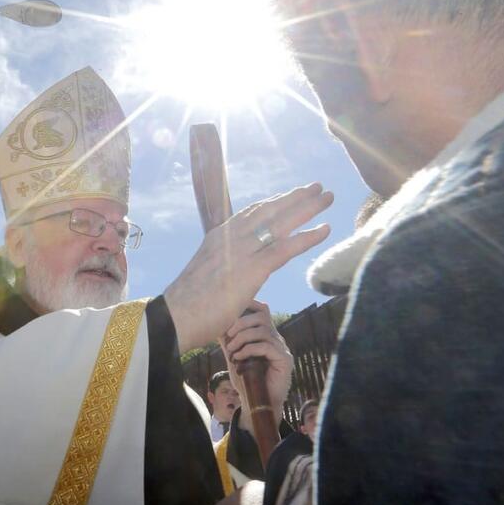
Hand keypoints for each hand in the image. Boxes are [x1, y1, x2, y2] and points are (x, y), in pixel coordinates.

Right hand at [164, 182, 334, 351]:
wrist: (175, 317)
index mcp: (218, 237)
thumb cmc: (188, 305)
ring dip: (308, 208)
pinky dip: (308, 237)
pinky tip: (326, 229)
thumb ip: (224, 269)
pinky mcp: (252, 269)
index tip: (291, 194)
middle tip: (317, 187)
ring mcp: (242, 252)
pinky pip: (286, 248)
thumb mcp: (207, 276)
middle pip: (270, 210)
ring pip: (281, 223)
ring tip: (328, 197)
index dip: (275, 202)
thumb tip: (233, 277)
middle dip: (295, 197)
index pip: (251, 213)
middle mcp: (231, 237)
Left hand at [222, 301, 292, 426]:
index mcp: (266, 335)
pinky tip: (239, 358)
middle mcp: (276, 339)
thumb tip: (216, 324)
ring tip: (231, 350)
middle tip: (227, 335)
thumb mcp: (234, 356)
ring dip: (242, 338)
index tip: (230, 311)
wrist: (256, 403)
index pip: (263, 310)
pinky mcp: (284, 360)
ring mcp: (282, 349)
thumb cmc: (246, 380)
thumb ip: (228, 341)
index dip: (249, 305)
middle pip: (262, 316)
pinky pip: (266, 347)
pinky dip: (249, 349)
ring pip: (263, 330)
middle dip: (241, 322)